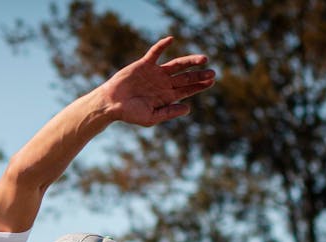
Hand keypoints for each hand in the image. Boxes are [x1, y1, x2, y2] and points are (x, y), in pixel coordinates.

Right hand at [99, 36, 215, 127]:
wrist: (112, 103)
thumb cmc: (130, 114)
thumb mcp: (151, 117)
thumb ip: (169, 113)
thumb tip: (188, 109)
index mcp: (166, 96)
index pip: (187, 90)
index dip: (199, 86)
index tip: (211, 81)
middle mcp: (163, 83)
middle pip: (185, 77)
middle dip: (199, 75)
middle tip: (213, 73)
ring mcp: (155, 73)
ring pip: (176, 65)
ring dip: (190, 61)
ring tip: (204, 59)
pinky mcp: (144, 64)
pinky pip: (155, 52)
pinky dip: (162, 45)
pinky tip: (171, 39)